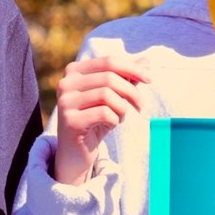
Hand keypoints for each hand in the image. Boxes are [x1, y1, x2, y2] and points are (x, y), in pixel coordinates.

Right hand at [54, 54, 150, 185]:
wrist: (77, 153)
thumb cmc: (96, 121)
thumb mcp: (112, 97)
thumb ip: (126, 79)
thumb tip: (146, 62)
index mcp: (74, 71)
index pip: (108, 62)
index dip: (132, 69)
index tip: (149, 79)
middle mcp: (66, 83)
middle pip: (109, 77)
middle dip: (131, 92)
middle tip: (140, 106)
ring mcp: (65, 102)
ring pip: (107, 95)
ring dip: (122, 108)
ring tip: (120, 117)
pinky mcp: (70, 121)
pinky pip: (104, 114)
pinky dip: (115, 120)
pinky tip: (110, 126)